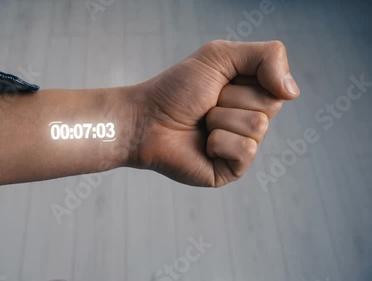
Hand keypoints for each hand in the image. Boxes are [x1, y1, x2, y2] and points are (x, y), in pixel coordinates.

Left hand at [131, 40, 299, 186]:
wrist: (145, 119)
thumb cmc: (176, 89)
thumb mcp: (220, 56)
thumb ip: (266, 56)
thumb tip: (293, 91)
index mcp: (251, 94)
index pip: (277, 84)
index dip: (246, 77)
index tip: (219, 81)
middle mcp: (251, 120)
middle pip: (270, 105)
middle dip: (231, 98)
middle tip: (207, 103)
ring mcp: (242, 147)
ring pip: (258, 127)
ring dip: (221, 118)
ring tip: (201, 123)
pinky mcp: (232, 169)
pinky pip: (245, 151)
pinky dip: (219, 141)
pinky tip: (202, 143)